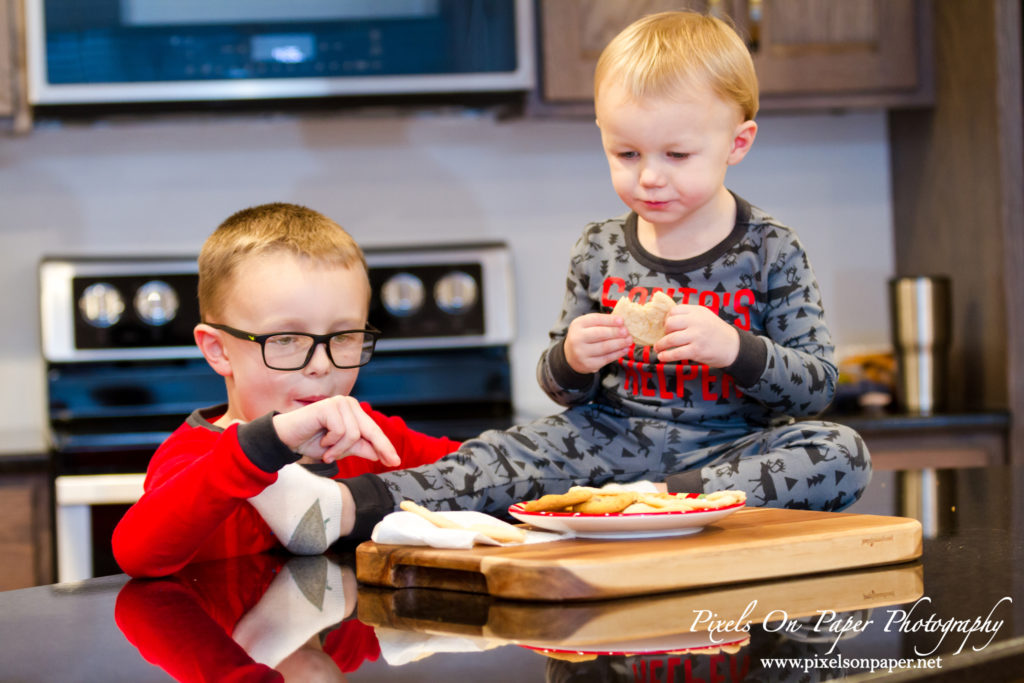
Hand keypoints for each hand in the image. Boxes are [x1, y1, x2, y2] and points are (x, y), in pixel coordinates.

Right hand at [272, 396, 399, 466]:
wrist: (286, 438)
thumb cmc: (311, 441)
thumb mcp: (339, 448)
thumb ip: (358, 448)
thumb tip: (378, 453)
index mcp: (353, 412)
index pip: (373, 430)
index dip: (385, 446)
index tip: (394, 461)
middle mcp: (348, 404)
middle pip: (370, 430)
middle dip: (378, 448)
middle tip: (386, 462)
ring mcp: (339, 403)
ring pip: (354, 434)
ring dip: (340, 449)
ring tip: (328, 452)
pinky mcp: (329, 407)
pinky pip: (341, 432)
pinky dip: (332, 442)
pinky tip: (322, 441)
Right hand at [563, 313, 631, 373]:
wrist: (571, 356)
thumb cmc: (584, 337)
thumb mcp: (587, 326)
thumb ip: (601, 322)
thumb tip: (621, 322)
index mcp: (577, 324)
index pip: (595, 320)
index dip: (610, 320)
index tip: (622, 320)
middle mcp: (577, 338)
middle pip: (600, 333)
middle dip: (616, 332)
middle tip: (627, 332)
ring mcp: (581, 352)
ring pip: (605, 347)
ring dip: (620, 343)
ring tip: (629, 340)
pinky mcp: (588, 364)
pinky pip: (606, 358)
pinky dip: (618, 353)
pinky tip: (624, 349)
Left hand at [653, 304, 739, 367]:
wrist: (733, 346)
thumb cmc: (716, 332)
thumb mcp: (705, 316)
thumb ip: (689, 315)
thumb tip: (667, 319)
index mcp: (697, 311)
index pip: (674, 311)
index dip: (667, 319)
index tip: (666, 326)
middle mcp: (696, 322)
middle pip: (670, 324)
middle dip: (664, 331)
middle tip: (664, 337)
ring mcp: (696, 336)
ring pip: (670, 339)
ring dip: (660, 345)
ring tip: (658, 348)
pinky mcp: (696, 350)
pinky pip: (676, 353)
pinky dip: (666, 356)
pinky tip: (662, 357)